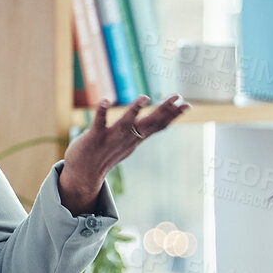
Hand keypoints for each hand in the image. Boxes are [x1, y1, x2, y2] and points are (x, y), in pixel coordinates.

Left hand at [59, 95, 188, 212]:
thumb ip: (144, 132)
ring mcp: (111, 138)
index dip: (173, 115)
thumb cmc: (106, 154)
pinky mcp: (95, 137)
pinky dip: (101, 111)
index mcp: (136, 138)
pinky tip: (105, 100)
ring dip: (134, 110)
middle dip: (164, 109)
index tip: (188, 104)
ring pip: (125, 123)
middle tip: (177, 96)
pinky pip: (98, 123)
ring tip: (144, 97)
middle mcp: (127, 138)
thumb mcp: (130, 143)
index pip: (158, 125)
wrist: (84, 175)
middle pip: (148, 123)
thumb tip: (163, 123)